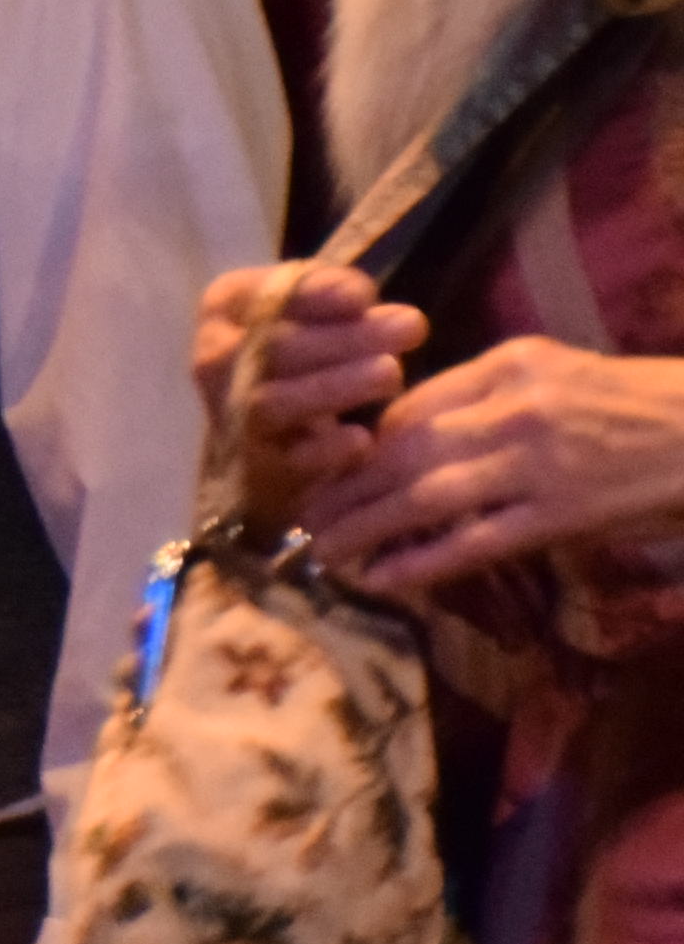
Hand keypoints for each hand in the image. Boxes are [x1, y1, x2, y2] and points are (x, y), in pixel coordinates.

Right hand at [201, 256, 417, 529]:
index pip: (264, 294)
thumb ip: (334, 290)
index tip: (366, 297)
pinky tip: (362, 438)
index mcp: (225, 309)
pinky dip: (325, 451)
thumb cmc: (308, 349)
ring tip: (391, 374)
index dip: (317, 295)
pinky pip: (288, 459)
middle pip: (274, 347)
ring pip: (273, 402)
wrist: (270, 431)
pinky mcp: (258, 467)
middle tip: (411, 326)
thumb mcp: (313, 305)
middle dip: (345, 339)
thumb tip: (360, 299)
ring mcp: (231, 417)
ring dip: (336, 387)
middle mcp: (215, 362)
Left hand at [303, 334, 683, 593]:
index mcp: (511, 365)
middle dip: (344, 488)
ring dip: (365, 528)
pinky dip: (421, 561)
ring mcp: (536, 463)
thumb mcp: (560, 377)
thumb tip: (414, 435)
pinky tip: (383, 578)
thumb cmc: (638, 408)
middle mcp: (515, 408)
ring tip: (325, 551)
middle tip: (304, 517)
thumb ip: (490, 398)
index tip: (329, 474)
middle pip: (401, 451)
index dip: (360, 447)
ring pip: (423, 496)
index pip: (411, 408)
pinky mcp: (560, 514)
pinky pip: (473, 542)